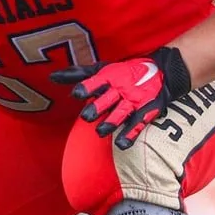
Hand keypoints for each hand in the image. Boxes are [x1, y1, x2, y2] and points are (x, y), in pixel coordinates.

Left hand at [50, 46, 192, 149]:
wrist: (162, 72)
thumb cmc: (124, 72)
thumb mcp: (103, 70)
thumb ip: (78, 75)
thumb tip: (52, 76)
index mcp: (110, 77)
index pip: (97, 82)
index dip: (87, 87)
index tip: (77, 93)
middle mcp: (121, 89)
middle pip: (108, 99)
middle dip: (98, 108)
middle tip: (87, 116)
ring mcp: (133, 102)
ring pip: (121, 113)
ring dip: (111, 123)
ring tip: (100, 132)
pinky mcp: (144, 113)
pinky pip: (137, 125)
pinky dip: (129, 135)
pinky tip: (121, 144)